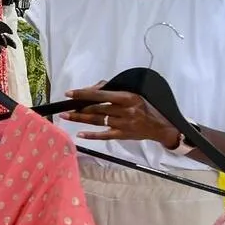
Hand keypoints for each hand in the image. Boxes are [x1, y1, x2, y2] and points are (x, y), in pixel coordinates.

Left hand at [62, 82, 179, 147]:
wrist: (160, 126)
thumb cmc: (144, 107)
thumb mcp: (133, 94)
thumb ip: (113, 91)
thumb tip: (92, 89)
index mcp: (127, 97)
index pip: (101, 95)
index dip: (84, 94)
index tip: (70, 93)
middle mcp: (125, 111)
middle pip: (97, 108)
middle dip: (79, 107)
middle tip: (64, 107)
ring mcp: (124, 125)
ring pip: (98, 121)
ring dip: (80, 119)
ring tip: (66, 116)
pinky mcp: (123, 136)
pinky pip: (104, 136)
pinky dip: (92, 135)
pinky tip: (80, 134)